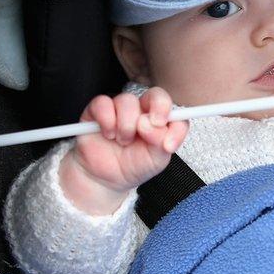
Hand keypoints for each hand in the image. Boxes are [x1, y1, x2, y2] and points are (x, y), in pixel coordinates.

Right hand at [59, 88, 188, 214]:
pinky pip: (103, 103)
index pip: (176, 112)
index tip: (168, 145)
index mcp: (161, 122)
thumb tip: (153, 124)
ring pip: (127, 101)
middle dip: (157, 109)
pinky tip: (108, 134)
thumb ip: (162, 141)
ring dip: (126, 125)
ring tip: (123, 141)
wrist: (105, 179)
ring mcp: (121, 109)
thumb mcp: (156, 160)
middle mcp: (142, 111)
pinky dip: (106, 120)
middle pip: (155, 95)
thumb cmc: (133, 166)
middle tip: (146, 130)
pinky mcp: (97, 110)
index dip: (176, 125)